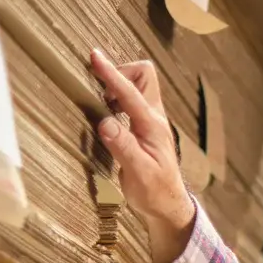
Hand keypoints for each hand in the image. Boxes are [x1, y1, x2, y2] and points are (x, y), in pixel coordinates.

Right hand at [89, 49, 195, 262]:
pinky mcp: (144, 128)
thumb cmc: (154, 192)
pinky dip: (117, 98)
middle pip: (143, 76)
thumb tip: (105, 122)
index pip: (131, 92)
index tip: (95, 57)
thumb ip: (123, 146)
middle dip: (120, 72)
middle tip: (98, 88)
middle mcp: (154, 118)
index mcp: (152, 125)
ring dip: (118, 85)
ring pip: (138, 86)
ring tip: (99, 101)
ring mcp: (150, 121)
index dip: (112, 74)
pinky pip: (132, 100)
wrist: (168, 206)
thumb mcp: (138, 173)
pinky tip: (106, 113)